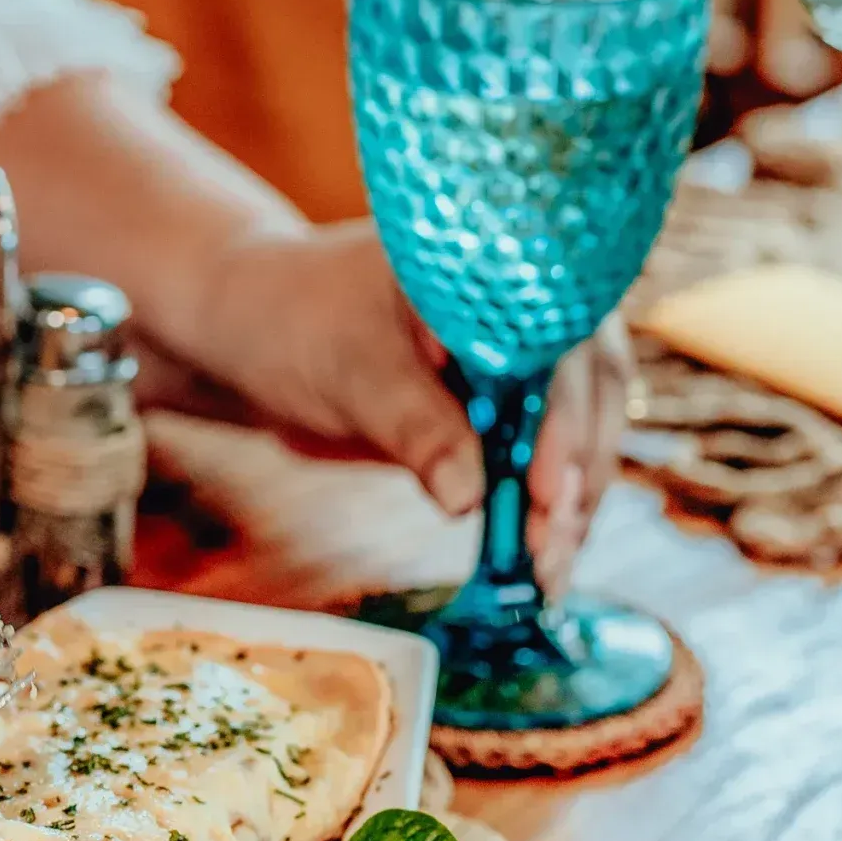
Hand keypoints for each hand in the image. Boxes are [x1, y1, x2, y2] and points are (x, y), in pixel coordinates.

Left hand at [181, 222, 630, 593]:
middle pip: (588, 394)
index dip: (563, 417)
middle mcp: (529, 307)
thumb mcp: (352, 369)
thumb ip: (413, 425)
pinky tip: (540, 570)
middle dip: (574, 476)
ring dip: (570, 509)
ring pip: (577, 437)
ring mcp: (523, 363)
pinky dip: (543, 516)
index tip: (547, 488)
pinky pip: (541, 465)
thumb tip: (467, 498)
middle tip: (549, 549)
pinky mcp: (504, 414)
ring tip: (546, 576)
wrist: (253, 336)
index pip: (557, 341)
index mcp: (498, 264)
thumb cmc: (295, 320)